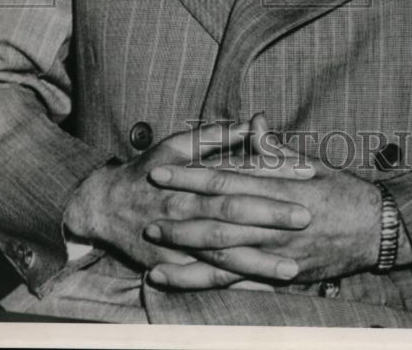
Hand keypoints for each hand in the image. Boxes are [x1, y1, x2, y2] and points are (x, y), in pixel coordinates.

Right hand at [64, 120, 312, 286]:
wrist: (104, 205)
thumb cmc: (149, 169)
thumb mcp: (179, 144)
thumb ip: (219, 135)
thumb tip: (255, 120)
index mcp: (192, 177)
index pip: (240, 173)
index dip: (273, 173)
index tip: (306, 174)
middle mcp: (186, 209)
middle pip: (233, 215)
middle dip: (271, 218)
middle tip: (307, 218)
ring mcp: (179, 242)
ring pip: (223, 254)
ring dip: (258, 263)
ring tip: (293, 268)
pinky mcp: (172, 265)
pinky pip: (206, 281)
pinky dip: (233, 287)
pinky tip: (260, 291)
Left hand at [145, 113, 400, 288]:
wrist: (375, 229)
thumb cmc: (340, 190)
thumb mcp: (310, 162)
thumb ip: (276, 148)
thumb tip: (253, 123)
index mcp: (280, 188)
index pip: (227, 181)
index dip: (191, 177)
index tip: (162, 172)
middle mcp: (275, 221)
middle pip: (219, 218)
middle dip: (180, 213)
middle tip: (148, 209)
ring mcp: (277, 252)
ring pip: (224, 253)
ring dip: (186, 249)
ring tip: (155, 244)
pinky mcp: (280, 275)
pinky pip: (238, 282)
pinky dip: (207, 282)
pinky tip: (181, 280)